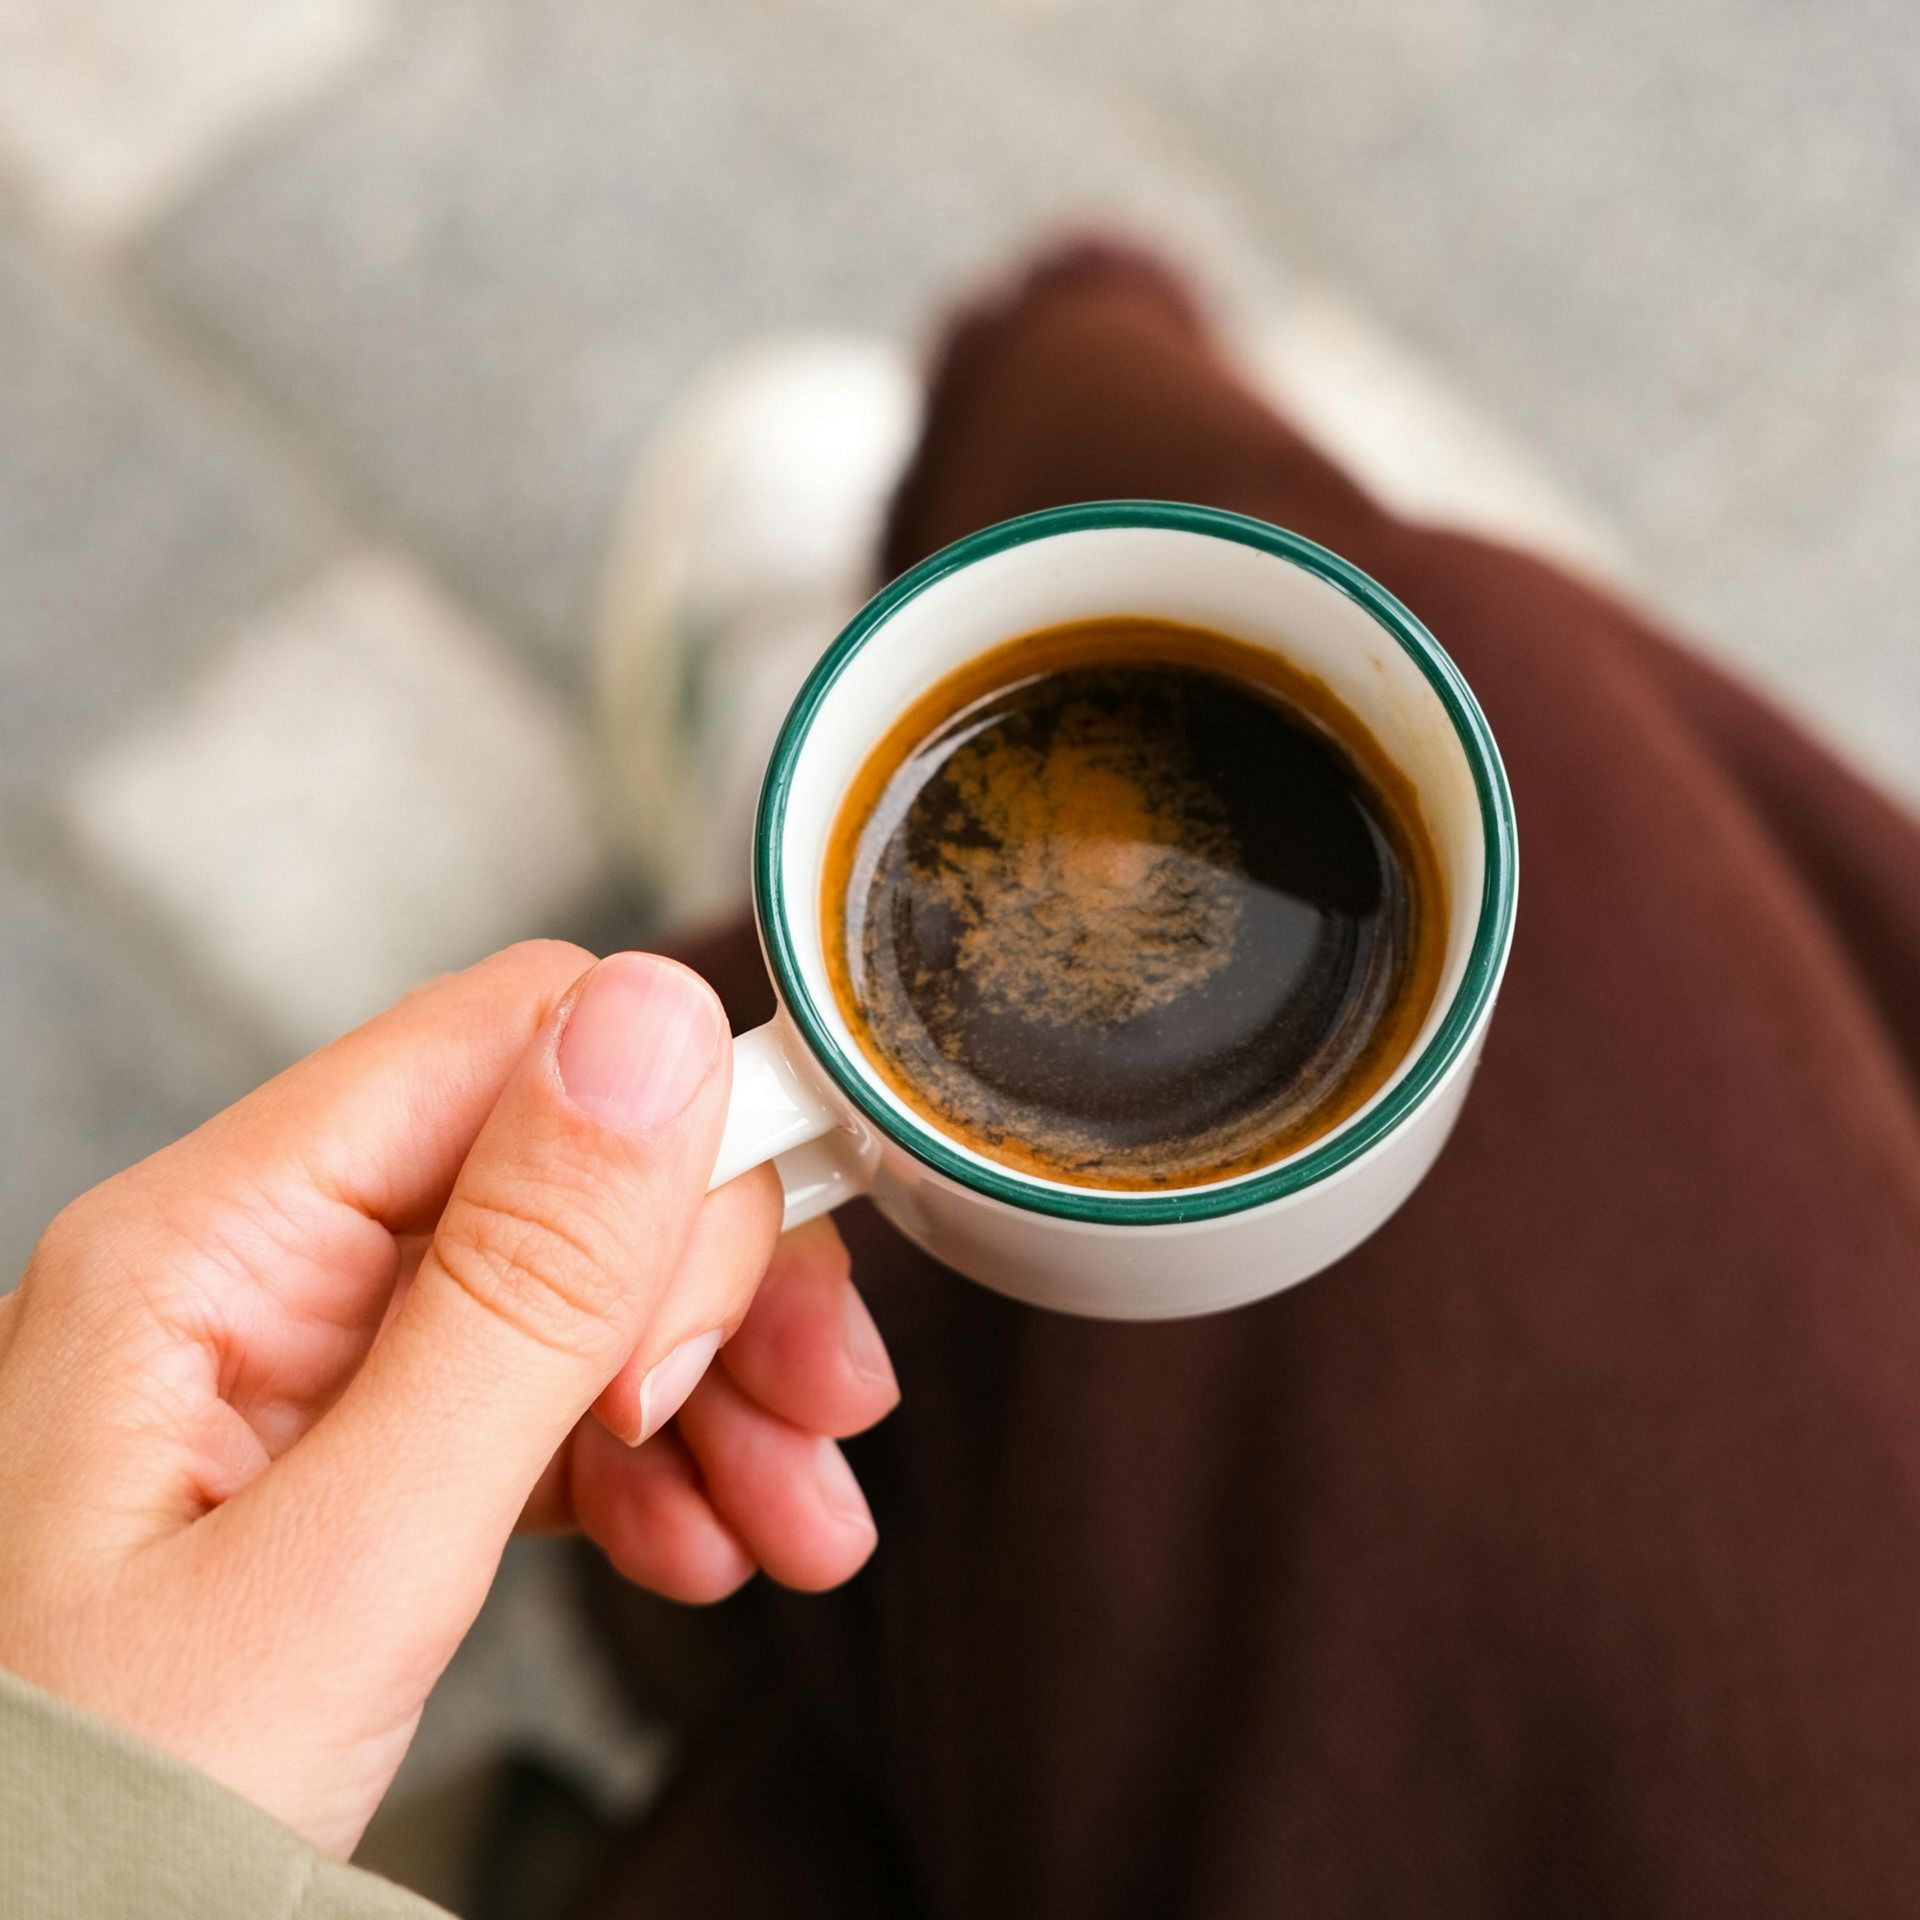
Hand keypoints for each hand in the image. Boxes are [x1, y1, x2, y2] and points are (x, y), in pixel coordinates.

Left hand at [0, 943, 896, 1856]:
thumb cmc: (95, 1842)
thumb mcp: (345, 1565)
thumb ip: (516, 1288)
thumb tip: (652, 1027)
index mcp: (215, 1240)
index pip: (511, 1047)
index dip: (681, 1134)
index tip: (792, 1274)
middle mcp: (260, 1271)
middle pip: (568, 1173)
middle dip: (718, 1293)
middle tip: (814, 1420)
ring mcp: (305, 1371)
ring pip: (579, 1293)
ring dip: (717, 1393)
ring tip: (798, 1519)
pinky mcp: (349, 1463)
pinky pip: (543, 1405)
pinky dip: (652, 1467)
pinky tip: (701, 1545)